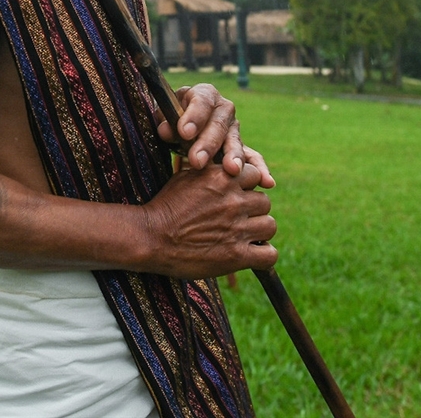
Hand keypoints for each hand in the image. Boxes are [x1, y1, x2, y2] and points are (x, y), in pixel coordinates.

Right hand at [140, 163, 278, 278]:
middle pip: (264, 201)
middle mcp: (233, 201)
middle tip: (237, 219)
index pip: (255, 175)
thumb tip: (224, 164)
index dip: (247, 186)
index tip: (237, 195)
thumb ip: (211, 171)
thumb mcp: (186, 177)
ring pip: (270, 225)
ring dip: (259, 231)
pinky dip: (263, 255)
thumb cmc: (165, 206)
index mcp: (222, 178)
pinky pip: (269, 254)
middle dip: (253, 210)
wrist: (151, 237)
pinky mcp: (237, 256)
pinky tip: (250, 254)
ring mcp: (237, 229)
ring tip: (244, 236)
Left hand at [156, 84, 275, 188]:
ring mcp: (234, 128)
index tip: (185, 132)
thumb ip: (166, 123)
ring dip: (233, 156)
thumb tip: (165, 130)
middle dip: (208, 143)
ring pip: (234, 141)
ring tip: (232, 170)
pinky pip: (252, 157)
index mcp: (204, 94)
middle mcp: (224, 109)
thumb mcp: (165, 117)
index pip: (201, 101)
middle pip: (218, 124)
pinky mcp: (241, 147)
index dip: (194, 116)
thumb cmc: (172, 119)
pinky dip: (260, 169)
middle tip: (197, 161)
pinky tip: (267, 181)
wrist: (183, 126)